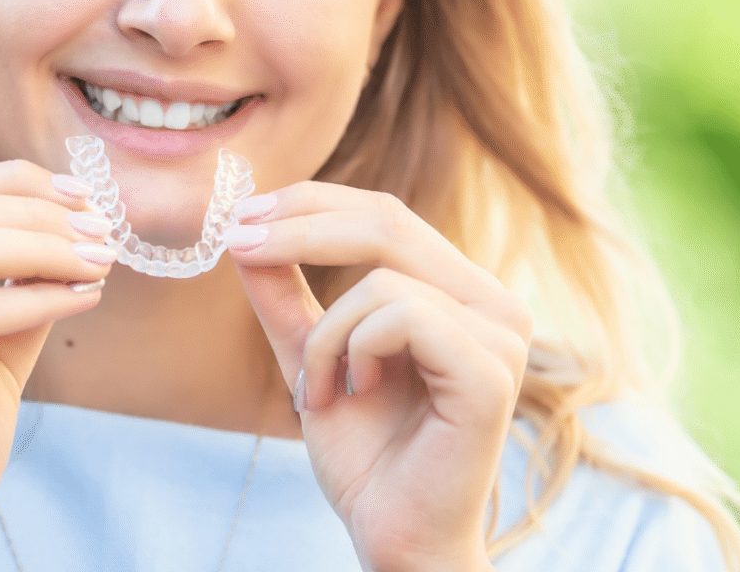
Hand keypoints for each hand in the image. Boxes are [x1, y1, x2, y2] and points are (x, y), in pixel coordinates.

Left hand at [229, 182, 530, 571]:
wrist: (394, 536)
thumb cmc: (364, 451)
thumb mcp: (310, 353)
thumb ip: (283, 294)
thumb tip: (244, 229)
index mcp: (458, 289)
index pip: (385, 214)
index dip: (312, 202)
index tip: (244, 213)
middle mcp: (491, 301)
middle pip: (388, 221)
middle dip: (300, 226)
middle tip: (239, 242)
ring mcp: (501, 334)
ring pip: (383, 276)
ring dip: (326, 333)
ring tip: (319, 388)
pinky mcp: (491, 371)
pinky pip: (401, 315)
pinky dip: (353, 350)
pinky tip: (355, 392)